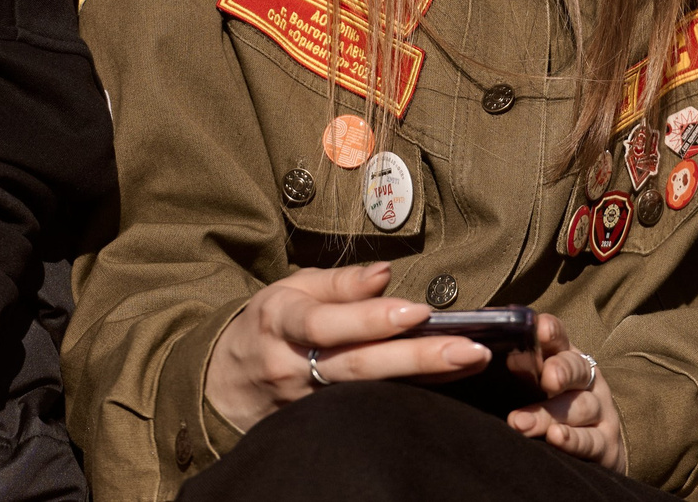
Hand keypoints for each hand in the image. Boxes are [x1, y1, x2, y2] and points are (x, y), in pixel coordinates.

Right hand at [204, 263, 492, 432]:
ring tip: (472, 362)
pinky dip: (410, 397)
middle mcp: (294, 367)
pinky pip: (370, 410)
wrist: (225, 384)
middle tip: (469, 348)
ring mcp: (308, 403)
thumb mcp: (291, 290)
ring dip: (425, 378)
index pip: (327, 323)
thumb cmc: (268, 326)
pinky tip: (448, 384)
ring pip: (370, 393)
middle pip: (359, 365)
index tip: (420, 310)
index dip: (372, 318)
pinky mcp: (322, 425)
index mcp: (282, 321)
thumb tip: (384, 272)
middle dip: (418, 358)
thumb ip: (339, 283)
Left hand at [507, 312, 626, 474]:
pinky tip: (556, 437)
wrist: (592, 447)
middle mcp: (587, 380)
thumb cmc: (549, 409)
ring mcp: (600, 411)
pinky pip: (591, 441)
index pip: (558, 338)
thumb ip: (511, 367)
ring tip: (520, 422)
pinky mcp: (606, 444)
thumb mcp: (531, 384)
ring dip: (550, 414)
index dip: (551, 332)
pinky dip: (573, 439)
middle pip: (576, 368)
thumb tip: (469, 349)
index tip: (539, 328)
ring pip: (580, 406)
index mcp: (565, 358)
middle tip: (546, 377)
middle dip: (561, 370)